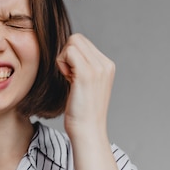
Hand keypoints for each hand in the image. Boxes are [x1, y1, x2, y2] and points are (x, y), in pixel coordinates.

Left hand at [56, 34, 117, 169]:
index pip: (83, 42)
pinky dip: (61, 63)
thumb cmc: (82, 112)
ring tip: (68, 78)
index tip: (71, 75)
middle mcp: (106, 64)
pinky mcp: (87, 74)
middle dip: (67, 54)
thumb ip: (82, 67)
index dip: (71, 55)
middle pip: (77, 38)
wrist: (88, 131)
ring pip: (72, 42)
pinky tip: (66, 79)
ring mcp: (98, 68)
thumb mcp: (86, 85)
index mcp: (107, 65)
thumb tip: (67, 54)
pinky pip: (68, 52)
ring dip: (63, 58)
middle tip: (68, 76)